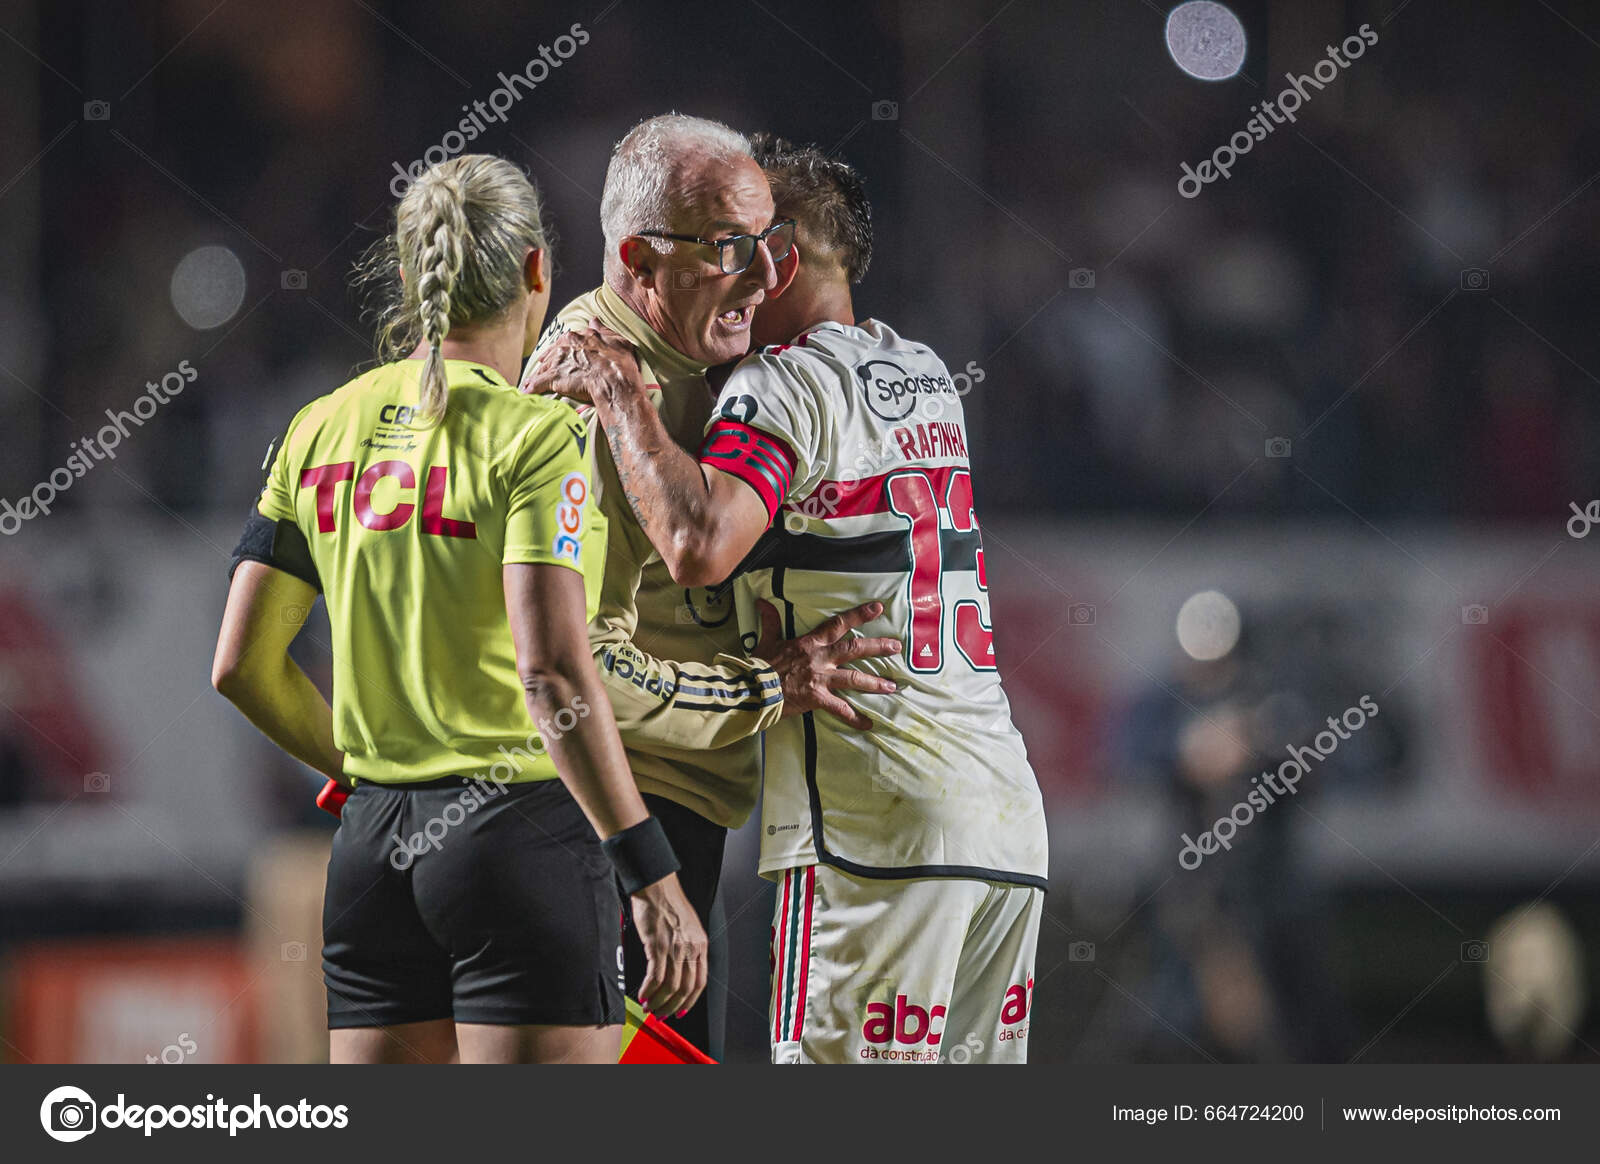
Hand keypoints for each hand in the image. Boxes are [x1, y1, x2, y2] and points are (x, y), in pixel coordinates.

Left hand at [523, 318, 643, 405]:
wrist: (614, 379)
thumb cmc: (619, 361)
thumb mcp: (617, 340)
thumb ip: (603, 330)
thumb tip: (594, 319)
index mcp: (580, 336)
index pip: (566, 341)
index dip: (562, 348)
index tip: (560, 352)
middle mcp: (566, 345)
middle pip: (552, 353)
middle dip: (547, 360)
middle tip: (542, 365)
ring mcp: (558, 361)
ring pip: (544, 367)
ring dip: (538, 375)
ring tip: (532, 382)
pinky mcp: (553, 377)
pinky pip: (538, 383)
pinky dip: (532, 387)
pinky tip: (527, 392)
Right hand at [630, 872, 707, 1018]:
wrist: (656, 885)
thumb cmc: (668, 903)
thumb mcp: (688, 927)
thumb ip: (687, 948)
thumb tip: (678, 971)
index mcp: (701, 944)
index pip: (700, 982)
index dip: (690, 1001)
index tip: (681, 1011)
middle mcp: (691, 948)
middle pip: (685, 989)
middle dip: (672, 1006)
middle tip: (661, 1014)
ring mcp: (675, 947)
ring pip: (670, 986)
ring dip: (658, 1001)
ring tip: (649, 1007)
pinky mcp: (657, 945)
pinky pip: (655, 977)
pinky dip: (648, 990)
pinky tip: (642, 995)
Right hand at [755, 600, 900, 729]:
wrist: (752, 689)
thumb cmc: (759, 665)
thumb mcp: (766, 639)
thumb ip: (770, 620)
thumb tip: (762, 601)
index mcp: (810, 643)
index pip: (838, 624)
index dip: (860, 615)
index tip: (878, 608)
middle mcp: (819, 658)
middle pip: (854, 649)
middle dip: (878, 647)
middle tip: (897, 646)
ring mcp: (820, 679)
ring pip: (854, 678)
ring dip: (875, 683)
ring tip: (893, 687)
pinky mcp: (818, 699)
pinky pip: (841, 709)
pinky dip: (855, 718)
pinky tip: (869, 724)